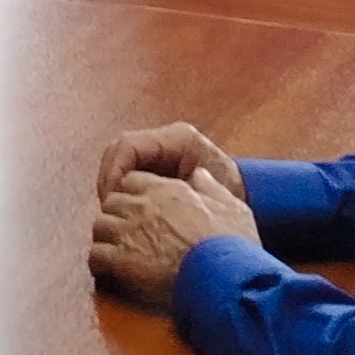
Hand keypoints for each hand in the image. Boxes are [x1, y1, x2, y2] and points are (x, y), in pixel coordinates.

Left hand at [90, 168, 258, 308]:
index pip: (134, 180)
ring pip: (100, 225)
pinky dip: (100, 263)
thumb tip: (200, 175)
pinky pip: (96, 255)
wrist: (223, 279)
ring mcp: (129, 232)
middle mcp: (144, 206)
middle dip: (117, 215)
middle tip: (126, 233)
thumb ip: (212, 188)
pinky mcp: (120, 259)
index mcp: (169, 190)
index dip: (134, 195)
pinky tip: (110, 272)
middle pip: (113, 201)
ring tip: (116, 252)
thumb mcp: (233, 208)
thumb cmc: (232, 247)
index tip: (139, 210)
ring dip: (107, 238)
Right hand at [95, 122, 246, 202]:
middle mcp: (165, 140)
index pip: (128, 145)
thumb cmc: (230, 200)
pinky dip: (120, 194)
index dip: (114, 172)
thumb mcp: (207, 195)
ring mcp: (158, 152)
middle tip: (109, 210)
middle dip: (108, 181)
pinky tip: (126, 215)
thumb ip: (176, 190)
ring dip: (112, 189)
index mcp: (178, 139)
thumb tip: (137, 196)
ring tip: (115, 215)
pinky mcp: (154, 167)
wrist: (246, 208)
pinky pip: (126, 175)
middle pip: (117, 152)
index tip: (112, 200)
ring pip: (117, 163)